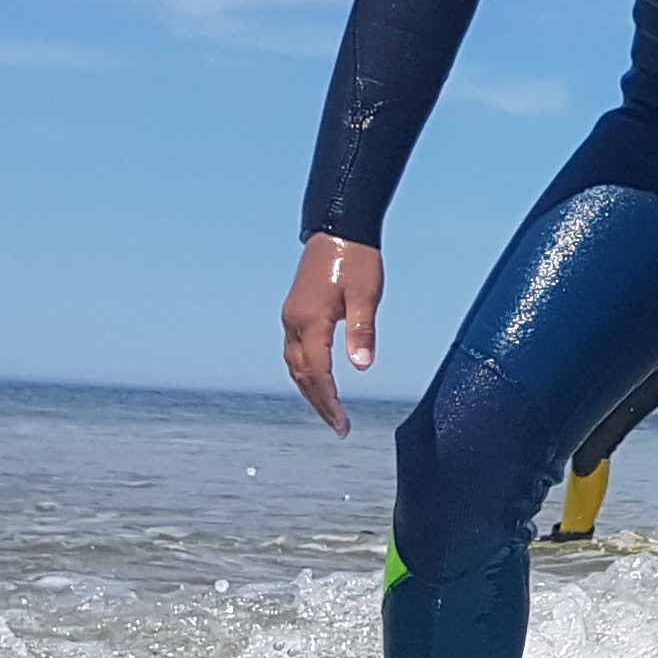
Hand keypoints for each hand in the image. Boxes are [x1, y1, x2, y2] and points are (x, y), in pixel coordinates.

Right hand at [281, 234, 384, 435]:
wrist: (337, 230)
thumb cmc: (356, 260)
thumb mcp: (366, 295)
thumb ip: (362, 331)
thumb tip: (361, 367)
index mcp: (310, 321)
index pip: (318, 374)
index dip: (329, 402)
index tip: (342, 424)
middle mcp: (294, 323)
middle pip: (302, 375)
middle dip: (319, 403)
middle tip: (339, 427)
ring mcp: (291, 318)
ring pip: (295, 365)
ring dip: (310, 391)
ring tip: (329, 412)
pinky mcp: (295, 312)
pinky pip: (295, 352)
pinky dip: (305, 373)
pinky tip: (317, 381)